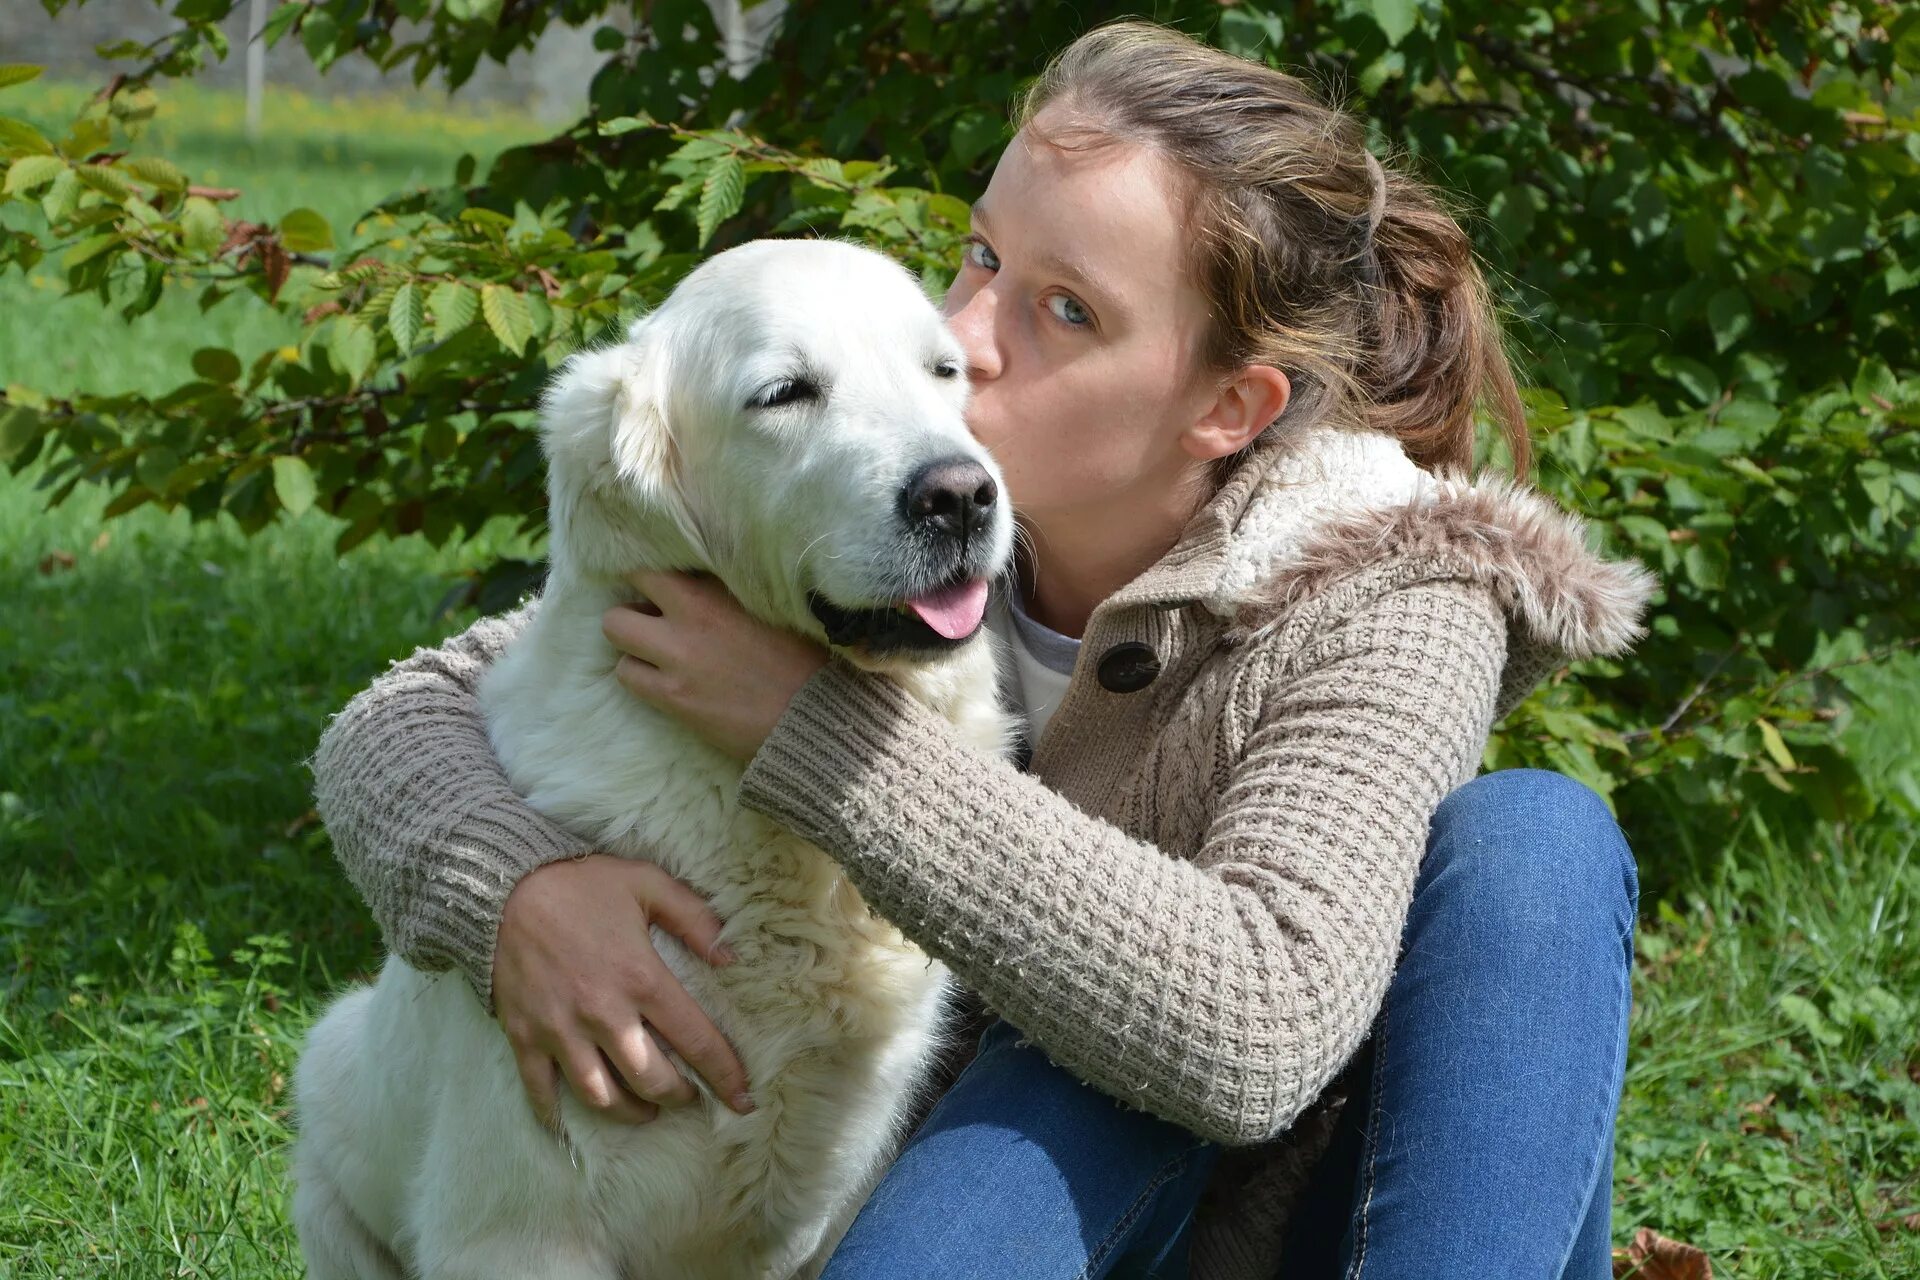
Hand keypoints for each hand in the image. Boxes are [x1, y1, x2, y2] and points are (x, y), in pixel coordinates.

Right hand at [494, 853, 754, 1127]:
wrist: (502, 887)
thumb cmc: (581, 885)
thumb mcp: (648, 884)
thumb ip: (695, 918)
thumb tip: (731, 957)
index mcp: (641, 978)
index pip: (696, 1041)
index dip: (724, 1075)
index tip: (744, 1099)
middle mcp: (604, 1015)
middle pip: (652, 1080)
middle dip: (678, 1096)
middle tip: (689, 1096)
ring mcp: (561, 1031)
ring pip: (602, 1097)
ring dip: (630, 1112)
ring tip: (646, 1110)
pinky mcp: (525, 1037)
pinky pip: (541, 1091)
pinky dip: (557, 1115)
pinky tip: (571, 1123)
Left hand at [604, 570, 828, 761]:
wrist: (813, 717)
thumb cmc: (803, 660)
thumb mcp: (771, 607)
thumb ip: (728, 591)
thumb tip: (700, 581)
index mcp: (718, 591)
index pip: (657, 562)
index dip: (652, 571)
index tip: (660, 580)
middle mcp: (690, 618)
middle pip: (628, 590)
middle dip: (635, 603)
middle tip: (653, 615)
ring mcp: (676, 660)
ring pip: (616, 632)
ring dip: (633, 640)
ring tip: (656, 651)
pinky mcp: (672, 697)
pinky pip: (627, 675)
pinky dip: (639, 675)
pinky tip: (664, 679)